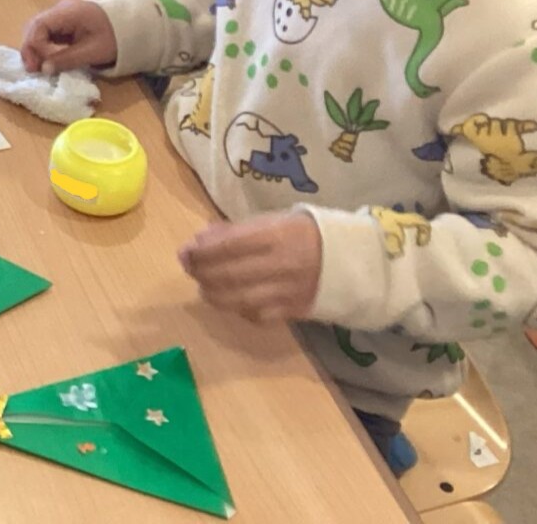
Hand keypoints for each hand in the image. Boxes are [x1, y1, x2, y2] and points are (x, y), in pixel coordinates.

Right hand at [19, 0, 118, 73]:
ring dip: (35, 48)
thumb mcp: (93, 52)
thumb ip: (67, 59)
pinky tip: (46, 60)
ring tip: (37, 67)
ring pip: (38, 30)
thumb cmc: (114, 37)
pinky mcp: (64, 23)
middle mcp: (60, 10)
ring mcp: (61, 15)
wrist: (132, 25)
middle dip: (30, 48)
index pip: (39, 25)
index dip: (36, 46)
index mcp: (67, 12)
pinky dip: (43, 47)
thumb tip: (44, 69)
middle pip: (34, 26)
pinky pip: (47, 33)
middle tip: (33, 70)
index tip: (41, 66)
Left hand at [179, 214, 323, 323]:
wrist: (351, 261)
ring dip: (213, 294)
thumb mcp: (272, 221)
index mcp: (275, 236)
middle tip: (190, 268)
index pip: (226, 247)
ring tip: (204, 286)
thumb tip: (200, 240)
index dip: (200, 252)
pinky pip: (256, 315)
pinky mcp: (293, 312)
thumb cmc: (304, 234)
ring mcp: (286, 292)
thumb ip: (236, 231)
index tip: (185, 252)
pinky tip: (231, 300)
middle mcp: (280, 265)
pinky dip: (237, 309)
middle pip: (227, 275)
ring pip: (237, 300)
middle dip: (201, 273)